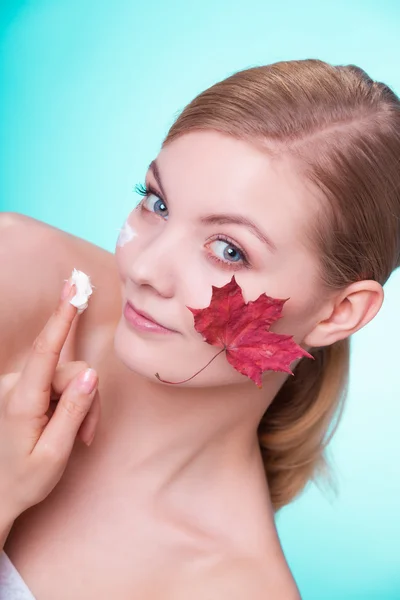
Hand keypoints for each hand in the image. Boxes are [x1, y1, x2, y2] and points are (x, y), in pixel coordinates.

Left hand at [0, 279, 99, 521]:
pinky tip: (66, 426)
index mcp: (21, 402)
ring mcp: (18, 386)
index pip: (45, 352)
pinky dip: (68, 402)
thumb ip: (74, 411)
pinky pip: (57, 383)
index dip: (61, 319)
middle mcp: (15, 386)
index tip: (71, 290)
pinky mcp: (22, 388)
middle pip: (69, 370)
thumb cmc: (25, 479)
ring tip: (77, 435)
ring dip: (78, 404)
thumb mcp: (55, 452)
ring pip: (67, 377)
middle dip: (87, 398)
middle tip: (87, 434)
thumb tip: (92, 374)